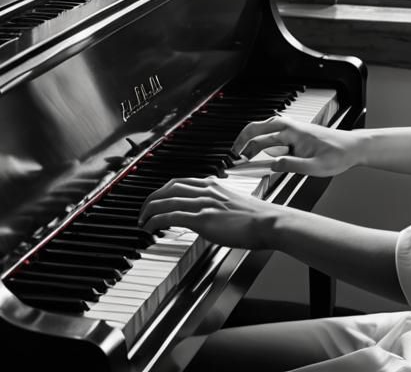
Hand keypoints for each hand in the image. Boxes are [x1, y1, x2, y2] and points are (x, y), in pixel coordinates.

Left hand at [138, 176, 280, 249]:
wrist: (268, 221)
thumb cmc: (257, 217)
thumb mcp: (234, 204)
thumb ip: (219, 205)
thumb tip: (212, 215)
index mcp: (213, 184)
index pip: (180, 182)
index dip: (164, 190)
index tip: (157, 199)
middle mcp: (206, 190)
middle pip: (169, 187)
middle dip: (152, 198)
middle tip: (143, 210)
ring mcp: (203, 203)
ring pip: (167, 200)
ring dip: (150, 210)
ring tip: (142, 221)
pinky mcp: (203, 218)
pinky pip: (172, 216)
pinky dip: (157, 220)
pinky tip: (150, 228)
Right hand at [231, 116, 357, 177]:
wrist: (352, 148)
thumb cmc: (338, 155)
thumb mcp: (315, 167)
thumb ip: (293, 165)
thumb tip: (273, 165)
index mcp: (292, 132)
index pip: (260, 136)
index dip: (244, 146)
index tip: (236, 158)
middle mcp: (290, 127)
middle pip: (258, 129)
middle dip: (243, 141)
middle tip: (233, 156)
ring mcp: (293, 130)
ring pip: (265, 131)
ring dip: (252, 141)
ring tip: (244, 156)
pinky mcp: (296, 135)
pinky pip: (273, 135)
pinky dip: (262, 142)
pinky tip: (261, 152)